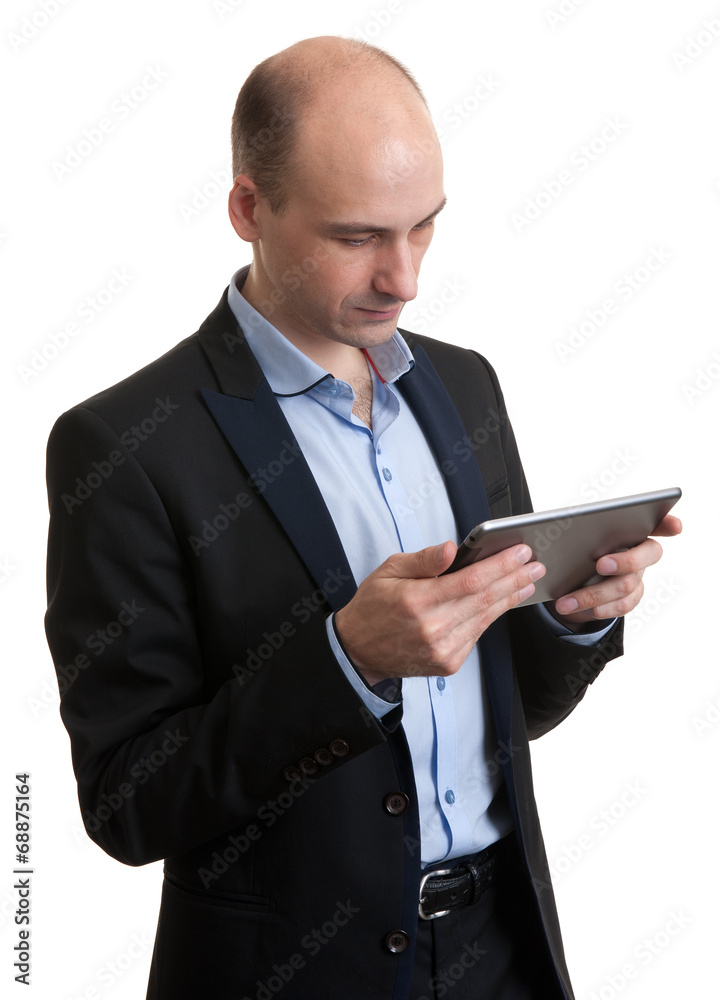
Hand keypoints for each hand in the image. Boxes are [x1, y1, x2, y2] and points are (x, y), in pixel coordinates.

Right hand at [334, 540, 545, 685]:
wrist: (359, 651)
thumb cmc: (374, 606)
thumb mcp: (390, 570)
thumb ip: (424, 560)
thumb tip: (451, 548)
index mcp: (416, 601)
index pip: (470, 580)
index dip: (500, 565)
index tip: (520, 552)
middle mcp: (432, 628)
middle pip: (485, 599)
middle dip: (515, 579)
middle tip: (535, 564)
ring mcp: (442, 649)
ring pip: (486, 618)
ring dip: (510, 598)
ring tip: (527, 581)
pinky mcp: (448, 663)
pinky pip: (477, 634)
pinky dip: (491, 616)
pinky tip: (503, 602)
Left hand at [549, 514, 681, 626]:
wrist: (570, 577)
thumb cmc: (575, 547)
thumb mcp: (571, 536)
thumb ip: (573, 531)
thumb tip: (555, 538)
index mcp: (630, 528)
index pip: (657, 521)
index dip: (668, 523)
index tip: (675, 526)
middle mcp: (641, 550)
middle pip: (648, 554)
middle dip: (626, 560)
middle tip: (600, 564)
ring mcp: (638, 575)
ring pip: (626, 585)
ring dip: (592, 595)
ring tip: (563, 602)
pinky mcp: (631, 597)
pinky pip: (620, 606)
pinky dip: (596, 609)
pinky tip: (573, 609)